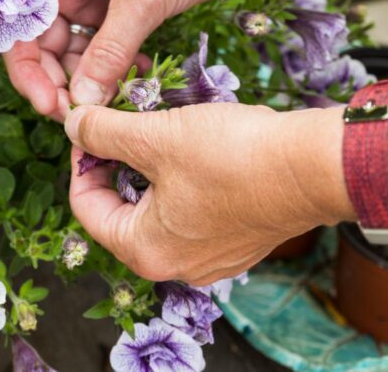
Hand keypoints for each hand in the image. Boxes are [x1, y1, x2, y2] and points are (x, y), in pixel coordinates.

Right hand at [4, 0, 238, 120]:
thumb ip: (109, 52)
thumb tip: (83, 101)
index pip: (23, 25)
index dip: (29, 68)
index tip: (49, 104)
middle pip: (44, 45)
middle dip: (60, 82)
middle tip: (80, 117)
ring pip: (74, 54)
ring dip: (89, 83)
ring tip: (114, 105)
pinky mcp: (117, 14)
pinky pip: (103, 53)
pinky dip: (114, 73)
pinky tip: (136, 84)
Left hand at [65, 102, 353, 283]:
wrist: (315, 165)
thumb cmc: (234, 156)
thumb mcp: (154, 136)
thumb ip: (103, 133)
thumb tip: (72, 125)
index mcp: (144, 252)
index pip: (86, 207)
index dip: (81, 161)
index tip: (90, 126)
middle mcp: (174, 265)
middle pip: (120, 209)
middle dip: (116, 163)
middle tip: (121, 122)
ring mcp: (210, 257)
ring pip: (156, 207)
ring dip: (148, 167)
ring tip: (156, 129)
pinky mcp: (236, 240)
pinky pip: (190, 210)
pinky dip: (181, 179)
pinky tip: (191, 147)